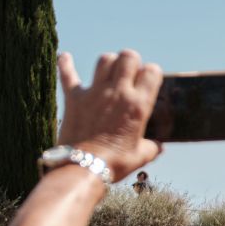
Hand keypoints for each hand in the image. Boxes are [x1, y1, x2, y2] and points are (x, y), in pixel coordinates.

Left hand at [55, 50, 162, 179]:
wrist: (83, 169)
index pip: (152, 71)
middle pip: (128, 57)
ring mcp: (94, 93)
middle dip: (131, 61)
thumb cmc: (114, 164)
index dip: (151, 73)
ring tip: (108, 72)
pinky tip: (64, 57)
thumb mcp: (140, 156)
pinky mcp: (74, 98)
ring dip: (108, 63)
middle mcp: (117, 93)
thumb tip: (159, 146)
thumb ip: (152, 147)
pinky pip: (67, 75)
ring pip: (104, 60)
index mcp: (138, 105)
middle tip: (128, 73)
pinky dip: (65, 64)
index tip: (148, 81)